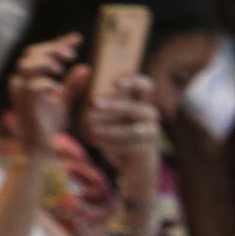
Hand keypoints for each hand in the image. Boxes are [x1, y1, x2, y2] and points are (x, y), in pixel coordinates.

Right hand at [9, 37, 88, 158]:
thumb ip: (72, 84)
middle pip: (31, 53)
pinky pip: (32, 85)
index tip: (78, 38)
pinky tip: (56, 89)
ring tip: (62, 69)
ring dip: (46, 62)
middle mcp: (20, 81)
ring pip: (27, 65)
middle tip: (72, 54)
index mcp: (28, 78)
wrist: (40, 146)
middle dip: (53, 49)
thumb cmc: (49, 124)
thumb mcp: (64, 100)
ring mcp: (19, 91)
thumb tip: (85, 67)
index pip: (40, 52)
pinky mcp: (23, 103)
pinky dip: (46, 83)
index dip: (58, 43)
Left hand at [82, 72, 160, 214]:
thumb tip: (83, 72)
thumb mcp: (107, 113)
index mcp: (141, 101)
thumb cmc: (115, 132)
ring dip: (111, 129)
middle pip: (137, 108)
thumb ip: (99, 97)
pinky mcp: (147, 151)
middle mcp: (150, 115)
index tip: (114, 83)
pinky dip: (111, 145)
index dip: (133, 81)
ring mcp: (151, 133)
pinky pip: (131, 147)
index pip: (146, 85)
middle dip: (116, 106)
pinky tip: (95, 142)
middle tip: (94, 104)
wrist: (132, 163)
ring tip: (91, 128)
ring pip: (133, 130)